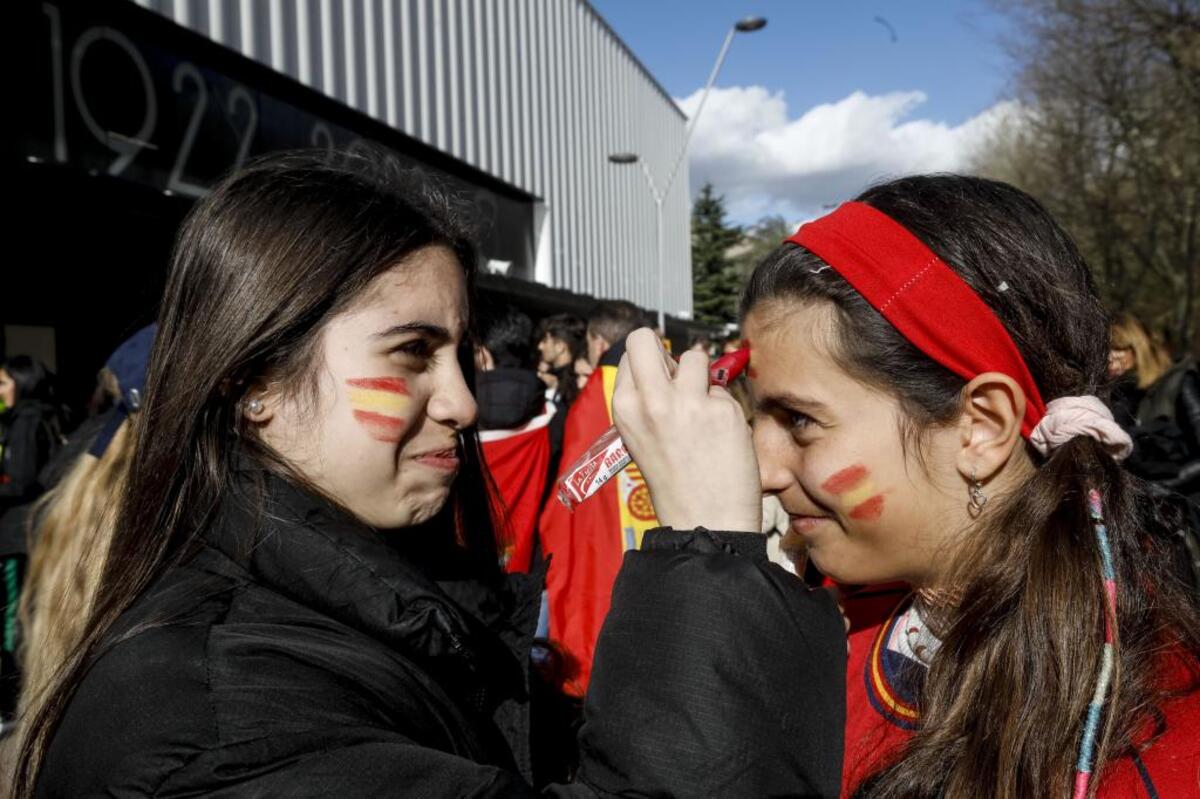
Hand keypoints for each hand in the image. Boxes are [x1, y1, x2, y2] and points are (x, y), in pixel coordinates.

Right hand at [612, 328, 761, 531]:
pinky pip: (724, 390)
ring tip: (704, 411)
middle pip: (646, 337)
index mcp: (623, 409)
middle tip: (680, 375)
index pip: (631, 354)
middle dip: (665, 350)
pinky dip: (725, 408)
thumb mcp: (641, 438)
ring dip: (703, 377)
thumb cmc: (675, 483)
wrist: (705, 521)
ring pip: (695, 357)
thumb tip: (671, 365)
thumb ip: (649, 400)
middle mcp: (650, 401)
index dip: (652, 364)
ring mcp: (687, 403)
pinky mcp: (721, 410)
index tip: (663, 383)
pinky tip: (722, 436)